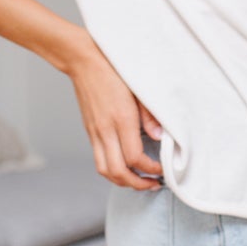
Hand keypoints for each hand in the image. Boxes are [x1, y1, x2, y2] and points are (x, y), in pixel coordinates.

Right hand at [68, 38, 163, 189]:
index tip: (162, 169)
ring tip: (139, 181)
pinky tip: (125, 167)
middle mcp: (106, 130)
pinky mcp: (90, 131)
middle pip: (118, 172)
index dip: (150, 169)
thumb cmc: (113, 70)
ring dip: (122, 181)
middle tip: (153, 184)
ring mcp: (95, 132)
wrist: (83, 61)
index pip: (135, 158)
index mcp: (121, 119)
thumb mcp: (139, 88)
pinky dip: (112, 170)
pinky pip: (98, 160)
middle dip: (137, 184)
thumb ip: (150, 115)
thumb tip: (159, 137)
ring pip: (105, 170)